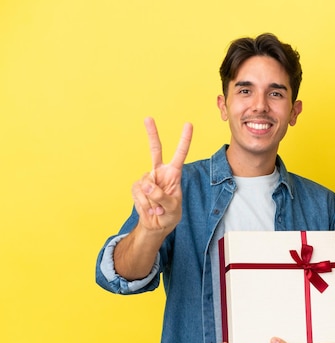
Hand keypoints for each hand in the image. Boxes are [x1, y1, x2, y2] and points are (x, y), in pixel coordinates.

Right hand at [131, 117, 191, 233]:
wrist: (156, 225)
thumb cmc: (169, 215)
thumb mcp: (172, 209)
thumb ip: (162, 197)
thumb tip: (148, 185)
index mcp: (174, 174)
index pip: (180, 154)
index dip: (185, 140)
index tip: (188, 124)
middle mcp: (160, 172)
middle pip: (155, 150)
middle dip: (152, 134)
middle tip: (148, 118)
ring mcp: (147, 178)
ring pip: (147, 184)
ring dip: (152, 201)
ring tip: (158, 209)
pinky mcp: (137, 186)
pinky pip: (139, 193)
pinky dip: (144, 204)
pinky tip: (149, 209)